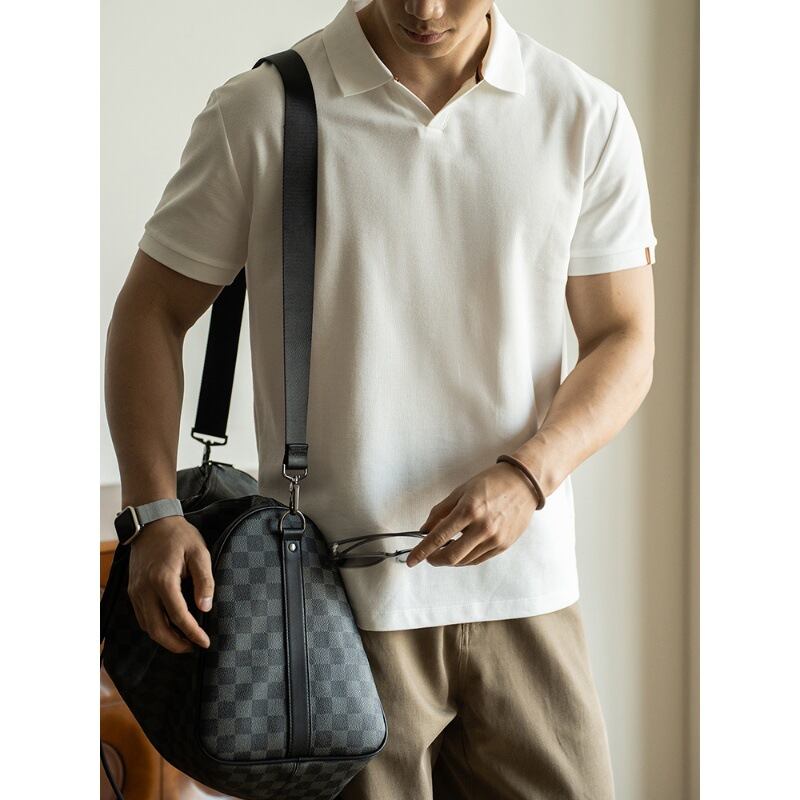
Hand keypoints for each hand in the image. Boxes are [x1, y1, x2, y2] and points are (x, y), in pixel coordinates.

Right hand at [126, 515, 213, 653]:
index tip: (205, 643)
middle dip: (176, 644)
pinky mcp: (133, 590)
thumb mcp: (199, 552)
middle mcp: (145, 590)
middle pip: (157, 629)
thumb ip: (205, 580)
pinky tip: (169, 627)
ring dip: (164, 638)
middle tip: (193, 648)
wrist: (152, 522)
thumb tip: (206, 608)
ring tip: (184, 641)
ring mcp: (136, 591)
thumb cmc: (179, 536)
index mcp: (163, 580)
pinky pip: (142, 617)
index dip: (193, 633)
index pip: (179, 616)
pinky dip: (155, 627)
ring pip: (147, 626)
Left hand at [406, 462, 539, 567]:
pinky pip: (478, 559)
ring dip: (449, 559)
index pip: (438, 537)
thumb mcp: (461, 491)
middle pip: (451, 556)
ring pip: (464, 560)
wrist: (524, 483)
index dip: (422, 551)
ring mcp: (495, 538)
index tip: (411, 560)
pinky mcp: (503, 545)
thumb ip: (441, 511)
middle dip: (434, 559)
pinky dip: (465, 558)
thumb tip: (424, 530)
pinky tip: (460, 551)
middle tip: (428, 556)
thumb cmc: (491, 483)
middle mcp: (482, 527)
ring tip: (444, 550)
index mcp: (469, 510)